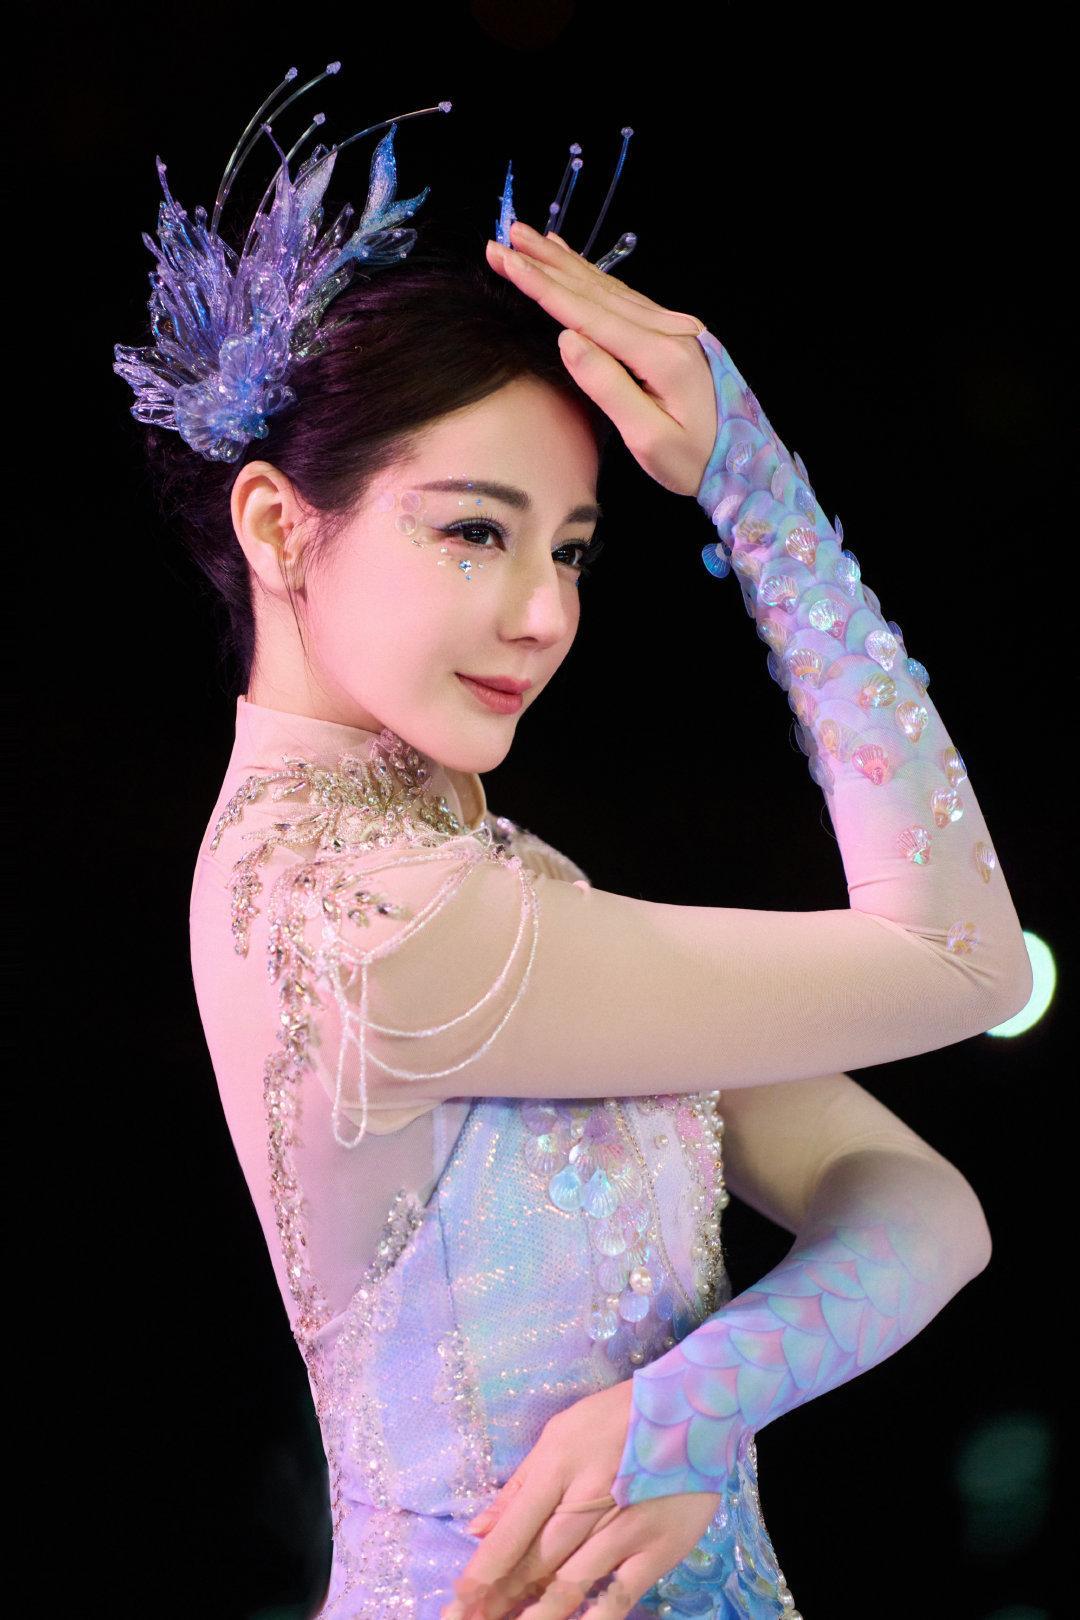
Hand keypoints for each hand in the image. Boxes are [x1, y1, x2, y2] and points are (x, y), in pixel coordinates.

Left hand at [439, 1377, 722, 1619]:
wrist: (693, 1406)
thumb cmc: (616, 1416)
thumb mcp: (560, 1433)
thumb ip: (520, 1484)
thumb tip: (479, 1527)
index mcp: (558, 1467)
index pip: (511, 1530)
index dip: (482, 1571)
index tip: (457, 1601)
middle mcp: (586, 1501)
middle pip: (534, 1562)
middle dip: (499, 1599)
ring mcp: (624, 1528)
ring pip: (569, 1585)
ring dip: (535, 1615)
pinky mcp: (657, 1548)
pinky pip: (618, 1595)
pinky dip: (592, 1618)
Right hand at [485, 221, 717, 499]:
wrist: (747, 462)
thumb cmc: (696, 461)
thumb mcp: (650, 439)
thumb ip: (609, 387)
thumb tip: (567, 340)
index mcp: (660, 355)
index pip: (588, 314)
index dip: (542, 286)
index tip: (505, 260)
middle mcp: (668, 329)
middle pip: (595, 291)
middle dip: (545, 264)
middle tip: (503, 240)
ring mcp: (674, 326)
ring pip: (608, 287)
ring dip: (564, 262)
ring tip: (529, 238)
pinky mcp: (674, 332)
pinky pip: (624, 296)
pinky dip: (592, 276)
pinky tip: (573, 260)